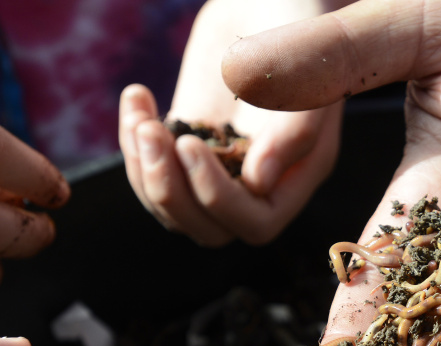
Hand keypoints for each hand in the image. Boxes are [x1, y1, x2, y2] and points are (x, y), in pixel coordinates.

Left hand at [119, 0, 345, 246]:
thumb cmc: (296, 22)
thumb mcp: (308, 71)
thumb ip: (295, 131)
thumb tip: (258, 184)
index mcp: (297, 173)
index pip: (256, 223)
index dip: (217, 197)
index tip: (189, 142)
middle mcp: (259, 180)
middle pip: (209, 229)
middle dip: (171, 190)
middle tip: (153, 134)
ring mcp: (221, 164)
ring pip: (174, 208)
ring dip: (145, 171)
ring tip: (139, 117)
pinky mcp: (187, 143)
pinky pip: (152, 173)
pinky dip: (132, 144)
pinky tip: (136, 97)